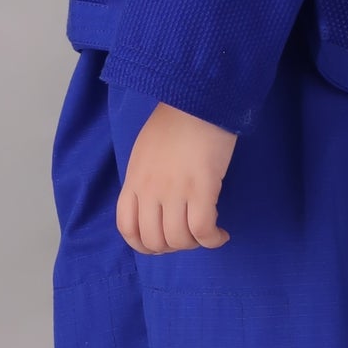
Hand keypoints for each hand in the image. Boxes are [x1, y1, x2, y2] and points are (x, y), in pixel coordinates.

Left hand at [117, 103, 235, 253]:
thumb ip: (145, 179)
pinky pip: (203, 230)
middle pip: (153, 240)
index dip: (143, 245)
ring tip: (207, 234)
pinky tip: (221, 234)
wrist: (199, 99)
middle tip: (189, 237)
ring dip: (195, 244)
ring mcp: (175, 190)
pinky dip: (213, 240)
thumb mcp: (146, 151)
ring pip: (179, 239)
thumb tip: (155, 204)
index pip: (127, 228)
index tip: (161, 243)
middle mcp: (150, 190)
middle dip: (172, 247)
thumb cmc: (176, 121)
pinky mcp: (201, 188)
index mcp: (134, 180)